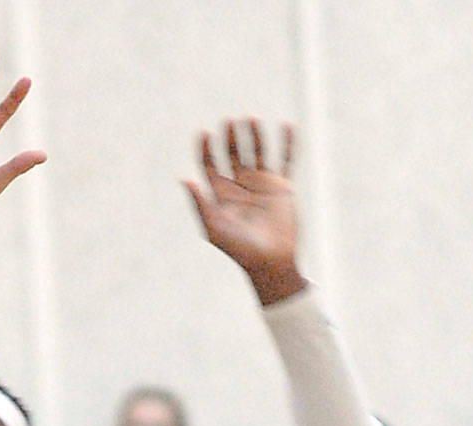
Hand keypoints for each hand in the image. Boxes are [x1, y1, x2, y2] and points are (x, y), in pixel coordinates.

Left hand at [183, 120, 303, 303]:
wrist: (270, 260)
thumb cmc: (239, 249)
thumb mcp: (214, 227)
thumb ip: (200, 203)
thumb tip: (184, 178)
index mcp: (221, 195)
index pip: (210, 165)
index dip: (205, 149)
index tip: (204, 133)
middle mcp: (240, 186)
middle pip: (232, 154)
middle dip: (229, 137)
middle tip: (228, 121)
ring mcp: (261, 184)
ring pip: (257, 151)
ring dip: (254, 134)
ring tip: (250, 118)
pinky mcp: (281, 187)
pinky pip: (286, 159)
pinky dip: (287, 142)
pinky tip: (286, 125)